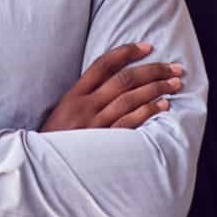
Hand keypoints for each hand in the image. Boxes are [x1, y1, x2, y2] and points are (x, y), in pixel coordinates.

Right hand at [40, 42, 183, 131]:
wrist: (42, 168)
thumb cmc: (54, 140)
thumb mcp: (62, 112)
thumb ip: (84, 97)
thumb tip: (112, 83)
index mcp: (74, 95)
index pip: (103, 65)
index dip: (127, 52)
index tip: (147, 47)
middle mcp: (85, 106)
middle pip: (123, 80)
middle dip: (152, 70)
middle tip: (173, 67)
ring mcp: (95, 124)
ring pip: (130, 99)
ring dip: (156, 89)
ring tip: (174, 83)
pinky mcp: (103, 142)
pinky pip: (129, 123)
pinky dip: (148, 112)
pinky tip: (163, 105)